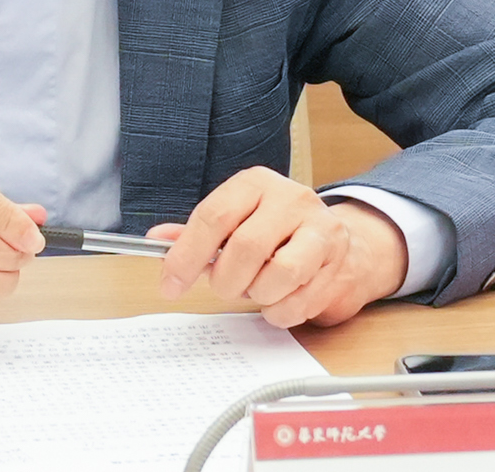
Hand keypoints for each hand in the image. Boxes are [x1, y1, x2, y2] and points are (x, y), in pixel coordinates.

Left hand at [149, 168, 407, 327]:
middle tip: (225, 286)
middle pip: (245, 248)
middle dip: (226, 280)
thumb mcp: (233, 220)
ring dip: (258, 294)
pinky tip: (278, 299)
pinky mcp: (338, 258)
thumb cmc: (272, 229)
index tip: (170, 284)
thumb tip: (157, 241)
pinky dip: (280, 310)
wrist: (333, 237)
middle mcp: (290, 198)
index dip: (186, 256)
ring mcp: (320, 226)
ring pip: (279, 274)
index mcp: (255, 183)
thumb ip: (195, 232)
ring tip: (256, 287)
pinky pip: (300, 300)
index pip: (213, 217)